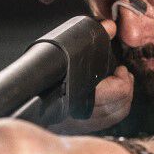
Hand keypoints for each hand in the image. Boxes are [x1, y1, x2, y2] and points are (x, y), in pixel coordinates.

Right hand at [50, 19, 133, 134]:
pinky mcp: (79, 128)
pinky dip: (113, 111)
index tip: (121, 70)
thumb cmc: (43, 77)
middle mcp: (82, 114)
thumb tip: (110, 26)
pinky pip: (106, 123)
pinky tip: (110, 100)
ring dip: (122, 101)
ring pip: (114, 116)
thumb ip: (92, 37)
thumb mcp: (63, 51)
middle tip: (124, 77)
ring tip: (121, 86)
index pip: (117, 93)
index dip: (124, 81)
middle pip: (119, 107)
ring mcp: (81, 124)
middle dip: (127, 90)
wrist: (26, 98)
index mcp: (79, 95)